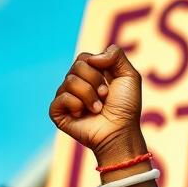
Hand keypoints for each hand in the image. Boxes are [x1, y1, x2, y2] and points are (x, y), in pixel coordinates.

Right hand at [49, 45, 144, 163]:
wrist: (120, 131)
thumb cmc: (126, 108)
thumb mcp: (130, 76)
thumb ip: (115, 54)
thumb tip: (92, 58)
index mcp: (90, 74)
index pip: (84, 58)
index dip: (98, 69)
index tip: (110, 86)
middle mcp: (76, 84)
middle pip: (77, 67)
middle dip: (95, 82)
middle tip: (105, 97)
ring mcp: (66, 98)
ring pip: (70, 81)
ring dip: (89, 96)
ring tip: (97, 109)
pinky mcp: (58, 112)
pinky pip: (61, 97)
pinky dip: (76, 105)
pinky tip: (82, 115)